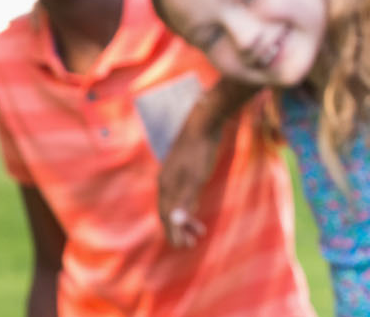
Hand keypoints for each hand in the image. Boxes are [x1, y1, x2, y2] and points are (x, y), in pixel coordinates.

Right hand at [157, 129, 218, 247]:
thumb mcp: (196, 178)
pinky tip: (196, 205)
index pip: (167, 216)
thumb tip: (175, 222)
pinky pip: (180, 193)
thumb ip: (185, 199)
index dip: (173, 233)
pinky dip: (187, 204)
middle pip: (168, 212)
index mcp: (166, 186)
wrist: (204, 122)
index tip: (182, 247)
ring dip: (185, 218)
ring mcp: (173, 174)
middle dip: (178, 229)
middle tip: (190, 244)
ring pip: (175, 202)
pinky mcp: (183, 168)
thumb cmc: (200, 151)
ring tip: (198, 231)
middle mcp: (165, 181)